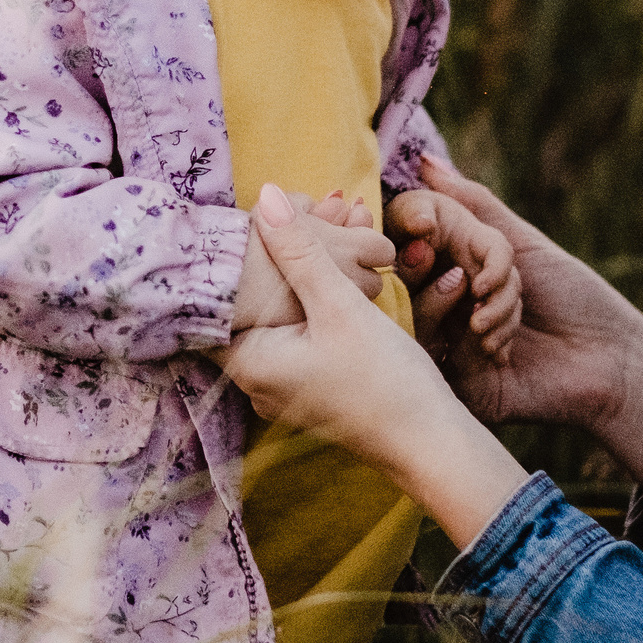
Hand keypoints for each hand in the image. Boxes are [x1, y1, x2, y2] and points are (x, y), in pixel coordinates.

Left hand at [223, 183, 531, 545]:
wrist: (433, 444)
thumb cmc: (387, 383)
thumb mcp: (341, 308)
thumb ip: (300, 252)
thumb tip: (266, 198)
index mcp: (247, 363)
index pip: (210, 300)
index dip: (223, 254)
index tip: (240, 219)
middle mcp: (254, 378)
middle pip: (248, 301)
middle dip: (271, 252)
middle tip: (294, 211)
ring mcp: (282, 383)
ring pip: (278, 311)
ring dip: (298, 269)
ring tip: (328, 224)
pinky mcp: (308, 382)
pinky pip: (300, 328)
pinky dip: (313, 295)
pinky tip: (339, 263)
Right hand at [412, 159, 642, 490]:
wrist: (611, 357)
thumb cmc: (572, 295)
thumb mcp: (517, 242)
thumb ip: (471, 202)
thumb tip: (424, 161)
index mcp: (453, 266)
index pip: (406, 239)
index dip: (407, 228)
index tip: (424, 225)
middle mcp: (442, 304)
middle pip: (399, 276)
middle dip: (426, 268)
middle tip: (460, 275)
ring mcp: (446, 345)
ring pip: (412, 315)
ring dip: (456, 303)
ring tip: (493, 304)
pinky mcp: (456, 383)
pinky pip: (435, 356)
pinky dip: (468, 339)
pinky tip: (502, 344)